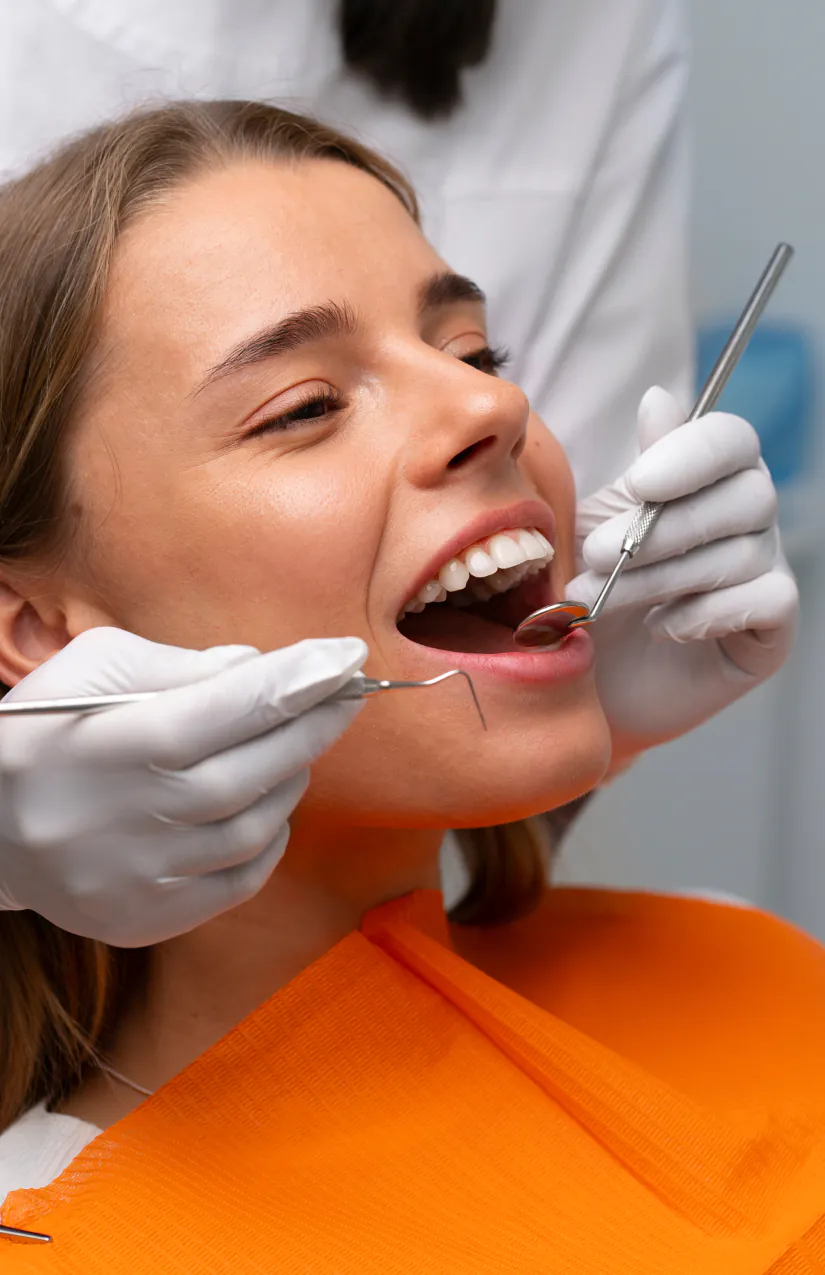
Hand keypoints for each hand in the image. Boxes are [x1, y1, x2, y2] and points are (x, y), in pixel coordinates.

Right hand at [0, 628, 366, 944]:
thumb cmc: (46, 730)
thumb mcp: (94, 668)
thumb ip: (182, 665)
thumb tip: (259, 667)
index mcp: (121, 740)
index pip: (236, 704)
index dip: (302, 678)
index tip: (349, 655)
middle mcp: (137, 814)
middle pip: (259, 769)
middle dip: (314, 724)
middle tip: (347, 693)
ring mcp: (144, 875)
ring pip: (258, 826)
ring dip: (290, 780)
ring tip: (292, 747)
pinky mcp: (148, 917)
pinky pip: (241, 880)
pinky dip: (269, 839)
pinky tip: (265, 805)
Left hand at [568, 386, 798, 764]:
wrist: (583, 677)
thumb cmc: (589, 590)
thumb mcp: (593, 525)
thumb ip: (634, 471)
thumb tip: (660, 397)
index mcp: (709, 478)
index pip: (732, 440)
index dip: (693, 454)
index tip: (640, 482)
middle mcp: (750, 518)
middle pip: (745, 495)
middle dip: (662, 528)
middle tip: (597, 555)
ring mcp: (766, 572)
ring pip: (741, 552)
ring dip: (661, 576)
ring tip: (600, 598)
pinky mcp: (770, 630)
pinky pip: (767, 599)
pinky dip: (709, 611)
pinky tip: (663, 626)